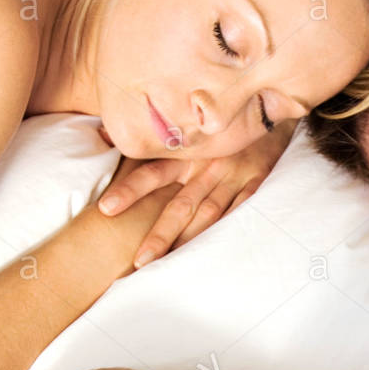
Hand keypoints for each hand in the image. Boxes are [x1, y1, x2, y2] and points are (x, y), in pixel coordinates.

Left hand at [97, 121, 296, 266]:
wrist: (268, 101)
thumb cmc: (220, 121)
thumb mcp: (189, 125)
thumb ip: (156, 140)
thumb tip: (101, 133)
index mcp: (186, 152)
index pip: (152, 173)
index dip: (129, 191)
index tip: (105, 209)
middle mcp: (207, 165)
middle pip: (180, 206)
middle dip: (160, 236)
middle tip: (140, 261)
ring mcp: (234, 176)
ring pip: (210, 216)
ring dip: (190, 243)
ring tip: (172, 268)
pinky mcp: (257, 183)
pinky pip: (242, 212)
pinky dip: (229, 233)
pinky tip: (214, 256)